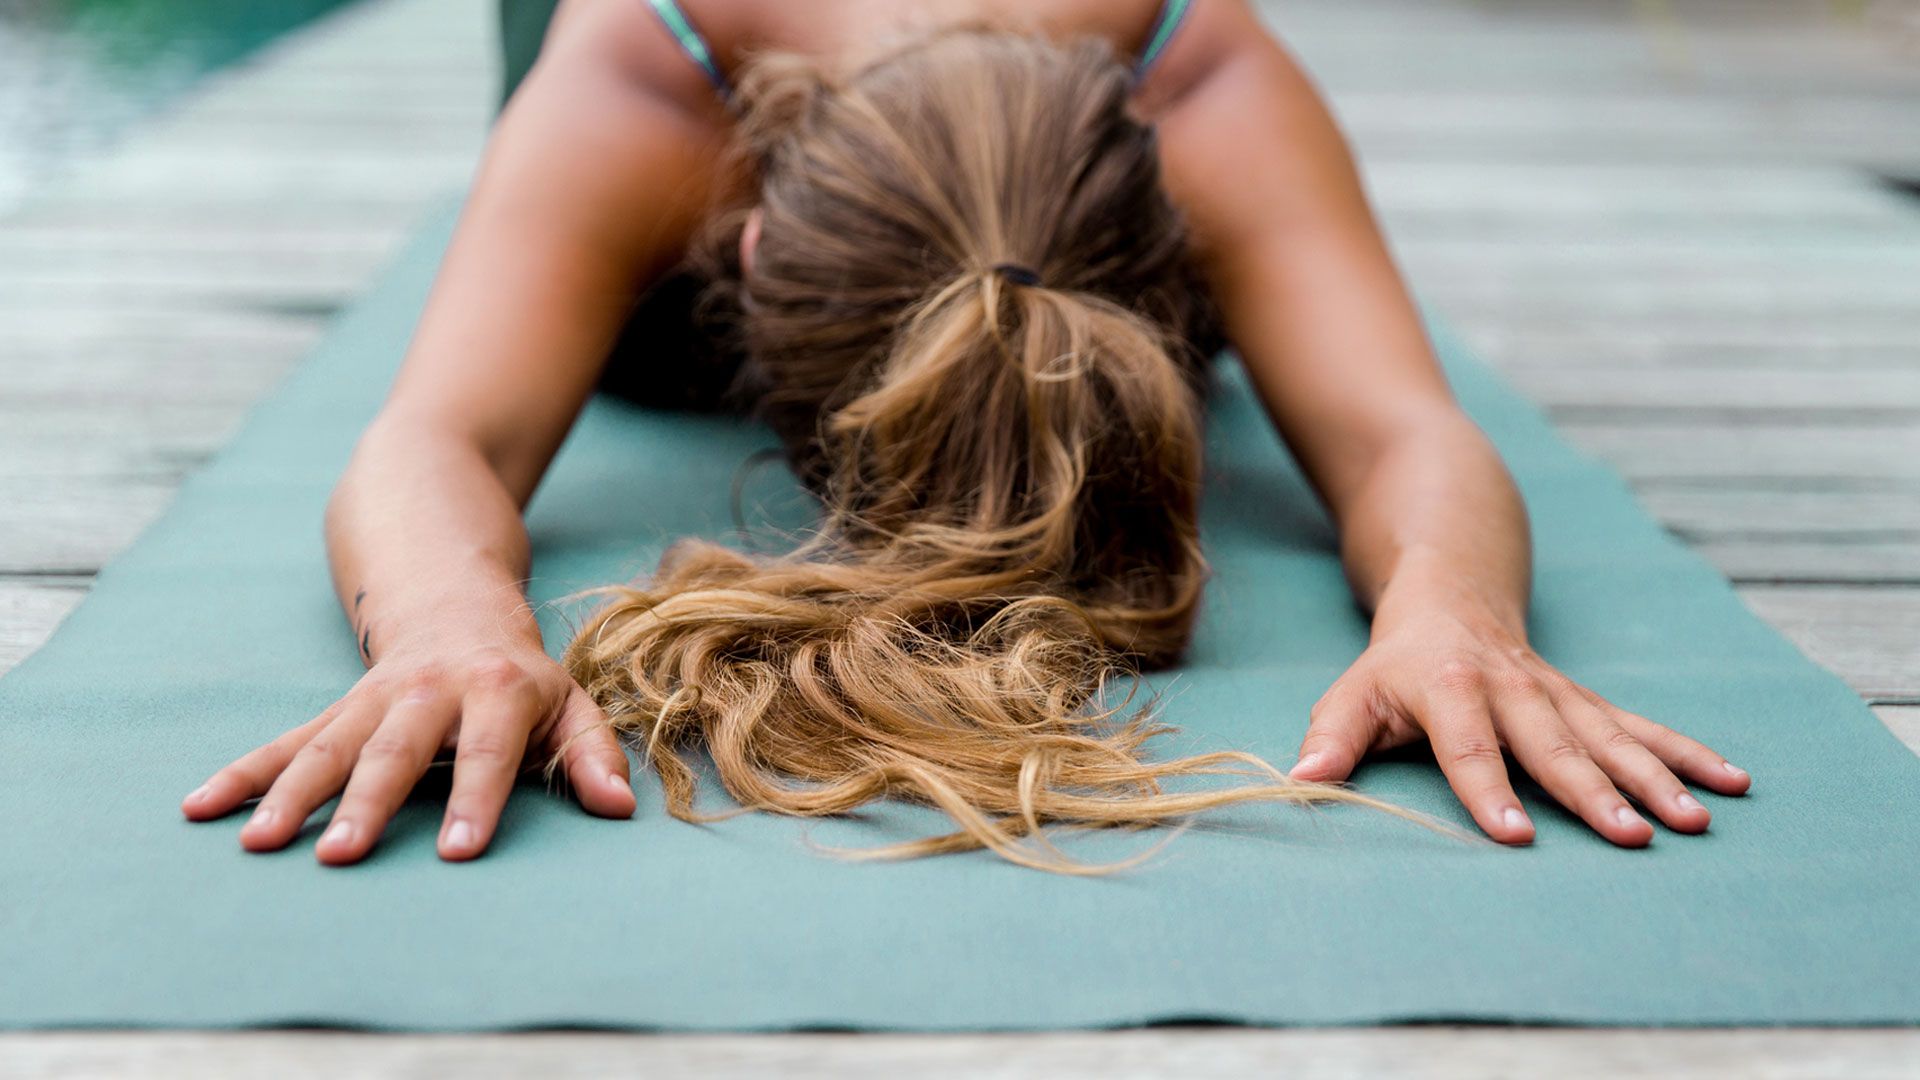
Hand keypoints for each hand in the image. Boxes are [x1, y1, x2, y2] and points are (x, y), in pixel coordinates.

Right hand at [180, 644, 634, 863]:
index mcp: (497, 692)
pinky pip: (285, 742)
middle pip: (395, 752)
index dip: (476, 801)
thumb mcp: (570, 704)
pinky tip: (199, 806)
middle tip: (341, 856)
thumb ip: (592, 755)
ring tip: (258, 842)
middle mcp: (430, 693)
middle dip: (367, 803)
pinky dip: (242, 773)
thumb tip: (619, 809)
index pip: (489, 754)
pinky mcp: (335, 710)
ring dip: (290, 794)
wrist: (455, 603)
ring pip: (327, 746)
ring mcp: (374, 699)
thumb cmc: (522, 678)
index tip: (458, 853)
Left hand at [1290, 606, 1750, 845]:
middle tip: (1633, 838)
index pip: (1469, 746)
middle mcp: (1512, 687)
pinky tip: (1731, 781)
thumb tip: (1299, 784)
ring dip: (1656, 778)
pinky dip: (1687, 753)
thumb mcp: (1352, 692)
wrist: (1451, 588)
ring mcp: (1558, 692)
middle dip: (1596, 793)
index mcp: (1449, 686)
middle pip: (1556, 746)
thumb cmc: (1394, 662)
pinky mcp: (1586, 698)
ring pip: (1611, 736)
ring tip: (1694, 819)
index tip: (1515, 835)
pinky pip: (1641, 726)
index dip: (1488, 789)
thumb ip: (1332, 739)